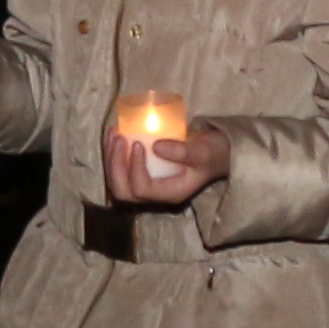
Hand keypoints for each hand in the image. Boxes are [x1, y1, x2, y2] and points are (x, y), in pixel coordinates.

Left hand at [103, 114, 232, 206]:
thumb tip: (155, 146)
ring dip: (111, 159)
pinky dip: (113, 154)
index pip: (142, 189)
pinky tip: (115, 133)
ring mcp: (148, 185)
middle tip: (119, 138)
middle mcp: (156, 194)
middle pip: (124, 191)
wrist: (217, 153)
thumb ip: (183, 151)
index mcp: (171, 193)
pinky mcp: (143, 173)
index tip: (137, 143)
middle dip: (115, 165)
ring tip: (114, 133)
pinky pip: (121, 171)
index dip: (134, 168)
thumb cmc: (213, 153)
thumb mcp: (204, 151)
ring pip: (118, 183)